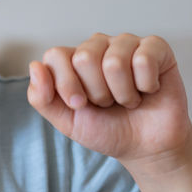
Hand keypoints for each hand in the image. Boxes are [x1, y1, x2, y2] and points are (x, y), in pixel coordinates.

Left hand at [27, 33, 191, 167]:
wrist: (145, 147)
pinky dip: (145, 85)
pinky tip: (148, 90)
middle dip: (97, 93)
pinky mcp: (156, 48)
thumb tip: (35, 66)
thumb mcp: (67, 121)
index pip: (56, 56)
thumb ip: (42, 98)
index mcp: (72, 60)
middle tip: (108, 102)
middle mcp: (98, 46)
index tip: (80, 105)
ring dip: (122, 93)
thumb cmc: (107, 130)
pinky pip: (144, 59)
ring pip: (115, 61)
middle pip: (84, 57)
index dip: (67, 85)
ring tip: (128, 99)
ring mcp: (126, 44)